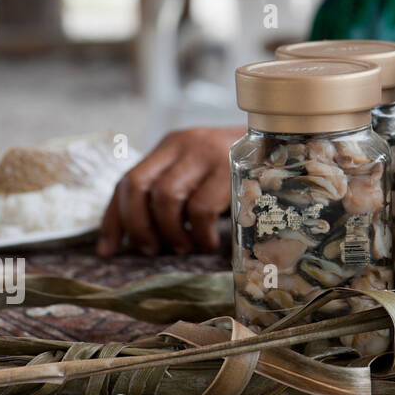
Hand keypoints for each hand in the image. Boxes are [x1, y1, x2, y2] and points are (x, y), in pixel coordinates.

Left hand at [97, 126, 242, 255]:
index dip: (114, 219)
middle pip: (138, 186)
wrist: (286, 143)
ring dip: (169, 232)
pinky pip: (201, 208)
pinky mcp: (230, 170)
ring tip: (182, 246)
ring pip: (166, 197)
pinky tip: (207, 243)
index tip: (108, 251)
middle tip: (151, 249)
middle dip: (137, 226)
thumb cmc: (239, 171)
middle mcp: (183, 144)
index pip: (127, 180)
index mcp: (170, 145)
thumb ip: (172, 190)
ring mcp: (207, 154)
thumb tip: (136, 240)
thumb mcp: (200, 172)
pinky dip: (199, 233)